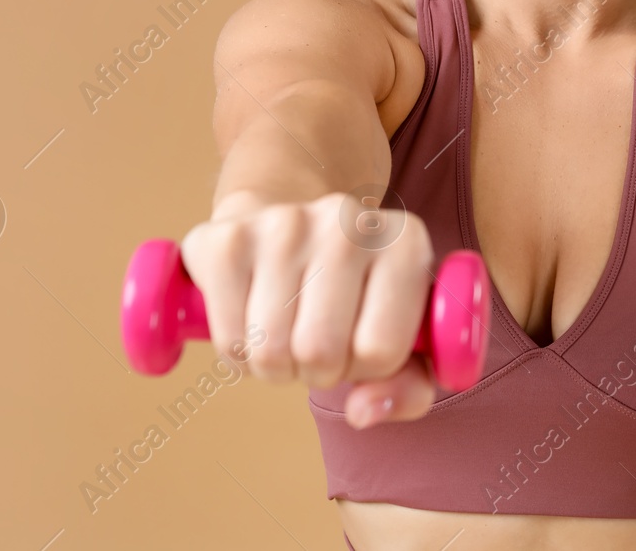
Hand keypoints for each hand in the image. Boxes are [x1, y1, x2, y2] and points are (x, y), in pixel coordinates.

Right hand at [180, 192, 438, 428]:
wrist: (285, 226)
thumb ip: (408, 388)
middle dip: (317, 370)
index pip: (381, 350)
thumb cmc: (352, 296)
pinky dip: (239, 352)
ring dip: (276, 366)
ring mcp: (284, 223)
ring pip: (270, 352)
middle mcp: (347, 222)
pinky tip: (253, 319)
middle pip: (321, 352)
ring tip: (286, 330)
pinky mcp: (227, 239)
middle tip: (318, 343)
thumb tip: (363, 412)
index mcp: (405, 242)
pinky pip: (230, 341)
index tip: (360, 343)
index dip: (366, 368)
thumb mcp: (401, 337)